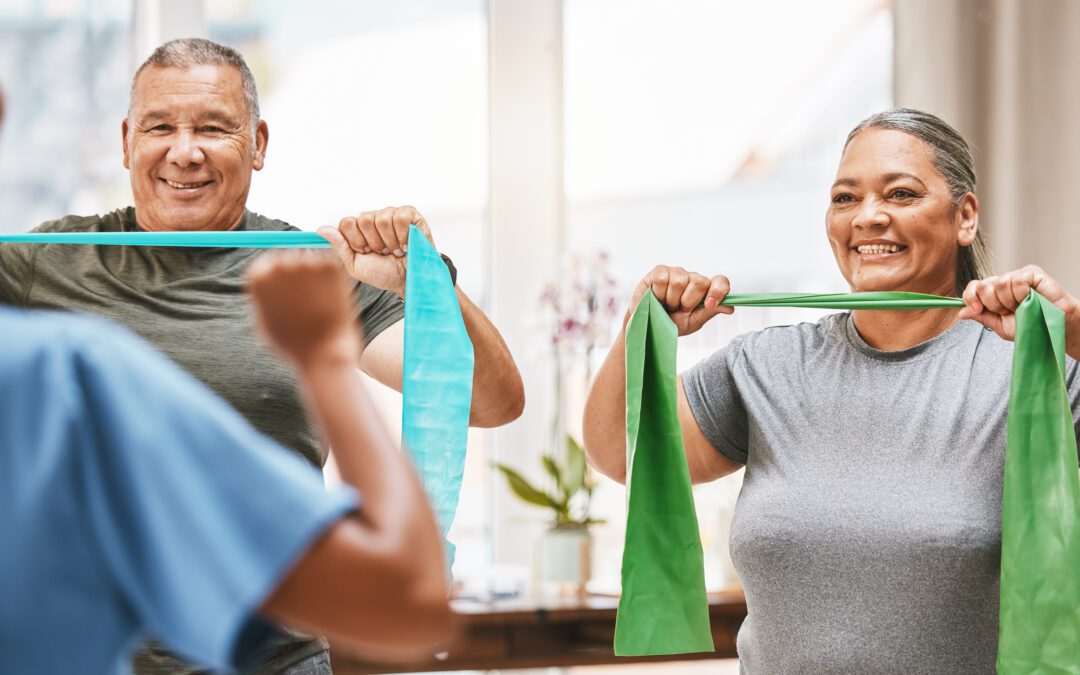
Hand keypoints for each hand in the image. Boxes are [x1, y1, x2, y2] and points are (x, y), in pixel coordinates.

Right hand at [247, 251, 359, 367]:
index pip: (267, 263)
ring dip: (314, 277)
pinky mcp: (331, 266)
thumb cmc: (292, 343)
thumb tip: (262, 278)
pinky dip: (331, 280)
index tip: (288, 293)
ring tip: (318, 305)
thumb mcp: (263, 321)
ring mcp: (306, 263)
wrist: (324, 352)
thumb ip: (260, 297)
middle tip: (306, 300)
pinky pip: (329, 267)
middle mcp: (280, 264)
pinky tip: (331, 301)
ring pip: (310, 262)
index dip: (279, 278)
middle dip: (297, 275)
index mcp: (259, 276)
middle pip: (288, 257)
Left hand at [317, 205, 435, 297]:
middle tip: (383, 252)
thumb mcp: (356, 265)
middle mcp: (375, 218)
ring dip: (390, 241)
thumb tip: (322, 229)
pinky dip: (403, 235)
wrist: (408, 281)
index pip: (347, 222)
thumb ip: (340, 246)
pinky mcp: (411, 215)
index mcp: (360, 228)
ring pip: (382, 218)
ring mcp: (393, 214)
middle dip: (374, 242)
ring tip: (396, 250)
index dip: (356, 241)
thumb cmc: (384, 274)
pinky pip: (400, 216)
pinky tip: (406, 245)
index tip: (366, 252)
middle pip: (364, 219)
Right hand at [629, 266, 732, 335]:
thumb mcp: (693, 321)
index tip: (709, 304)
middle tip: (679, 308)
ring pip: (679, 281)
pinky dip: (658, 293)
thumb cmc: (672, 323)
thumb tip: (730, 308)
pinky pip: (662, 278)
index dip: (718, 291)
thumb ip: (711, 312)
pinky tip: (656, 297)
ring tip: (666, 305)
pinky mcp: (659, 271)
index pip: (720, 281)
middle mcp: (693, 278)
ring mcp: (676, 272)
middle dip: (688, 301)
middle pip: (700, 282)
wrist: (648, 325)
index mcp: (706, 290)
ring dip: (671, 299)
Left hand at [959, 265, 1079, 350]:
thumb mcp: (1001, 326)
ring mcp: (1016, 276)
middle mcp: (1002, 282)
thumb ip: (982, 317)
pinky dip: (1021, 294)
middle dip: (992, 304)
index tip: (978, 309)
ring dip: (1009, 301)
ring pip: (999, 283)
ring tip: (1023, 307)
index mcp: (993, 294)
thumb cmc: (1031, 327)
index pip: (973, 288)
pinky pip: (1016, 280)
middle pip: (982, 285)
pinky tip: (1030, 298)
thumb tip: (960, 312)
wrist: (1054, 328)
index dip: (970, 297)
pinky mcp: (1031, 273)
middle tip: (1008, 312)